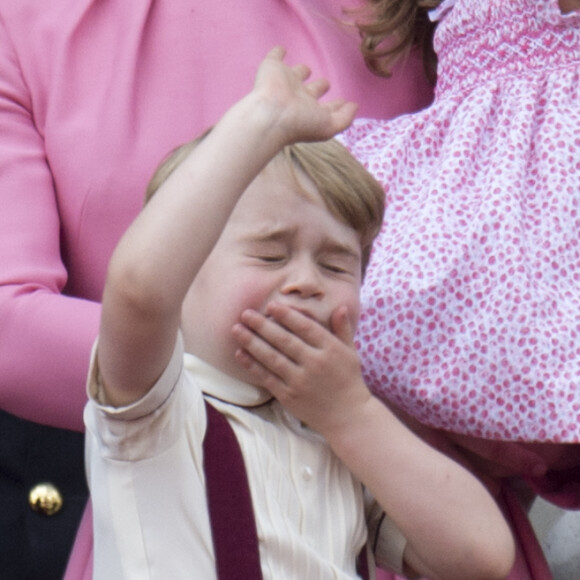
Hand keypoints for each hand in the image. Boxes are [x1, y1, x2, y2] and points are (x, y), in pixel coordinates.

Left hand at [232, 302, 370, 434]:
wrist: (347, 416)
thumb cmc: (348, 380)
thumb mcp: (350, 352)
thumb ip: (342, 329)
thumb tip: (339, 307)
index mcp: (330, 349)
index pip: (305, 327)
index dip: (287, 315)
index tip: (271, 305)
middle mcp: (315, 363)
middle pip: (284, 340)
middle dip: (262, 325)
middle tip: (245, 313)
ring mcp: (300, 381)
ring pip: (272, 358)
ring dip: (252, 342)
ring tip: (236, 329)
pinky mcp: (289, 396)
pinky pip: (267, 378)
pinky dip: (252, 365)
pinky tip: (240, 354)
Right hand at [251, 46, 357, 145]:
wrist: (271, 113)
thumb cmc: (301, 123)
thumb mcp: (329, 125)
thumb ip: (345, 118)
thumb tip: (354, 106)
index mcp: (312, 111)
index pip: (327, 108)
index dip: (336, 105)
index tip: (345, 101)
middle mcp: (299, 97)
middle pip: (311, 90)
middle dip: (319, 87)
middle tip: (326, 83)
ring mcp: (285, 82)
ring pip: (295, 74)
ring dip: (301, 71)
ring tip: (306, 69)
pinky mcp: (272, 68)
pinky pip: (275, 56)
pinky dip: (277, 53)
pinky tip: (281, 49)